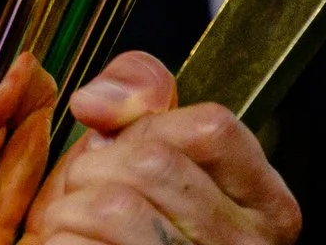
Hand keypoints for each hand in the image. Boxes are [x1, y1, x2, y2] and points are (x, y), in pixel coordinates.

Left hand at [22, 52, 299, 244]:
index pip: (212, 128)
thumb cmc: (121, 223)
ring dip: (70, 212)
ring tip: (83, 228)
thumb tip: (96, 101)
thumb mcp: (137, 149)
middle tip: (94, 196)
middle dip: (94, 169)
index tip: (128, 153)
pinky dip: (62, 242)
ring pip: (113, 207)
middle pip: (151, 164)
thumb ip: (135, 95)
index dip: (148, 128)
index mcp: (263, 206)